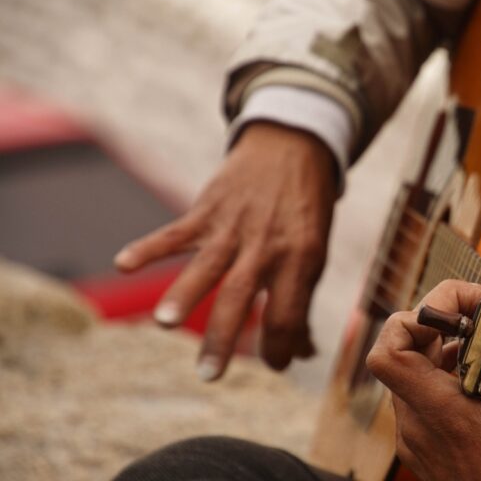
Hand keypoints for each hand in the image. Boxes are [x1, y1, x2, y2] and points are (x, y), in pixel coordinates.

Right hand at [114, 122, 336, 375]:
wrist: (294, 147)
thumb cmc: (305, 212)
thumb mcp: (316, 254)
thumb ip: (302, 301)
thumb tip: (302, 353)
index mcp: (301, 259)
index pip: (288, 314)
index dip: (282, 347)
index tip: (274, 364)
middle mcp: (266, 245)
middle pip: (242, 297)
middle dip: (224, 338)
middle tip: (208, 375)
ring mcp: (234, 226)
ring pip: (206, 265)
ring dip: (184, 295)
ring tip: (164, 324)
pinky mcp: (208, 210)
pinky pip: (175, 231)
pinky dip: (148, 247)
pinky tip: (122, 263)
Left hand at [367, 280, 480, 480]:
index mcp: (441, 413)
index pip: (389, 350)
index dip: (415, 317)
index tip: (460, 310)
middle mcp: (418, 425)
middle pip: (404, 350)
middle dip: (438, 320)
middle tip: (480, 310)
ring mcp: (419, 438)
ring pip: (414, 372)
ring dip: (443, 344)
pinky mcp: (428, 448)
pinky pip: (425, 396)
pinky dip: (448, 373)